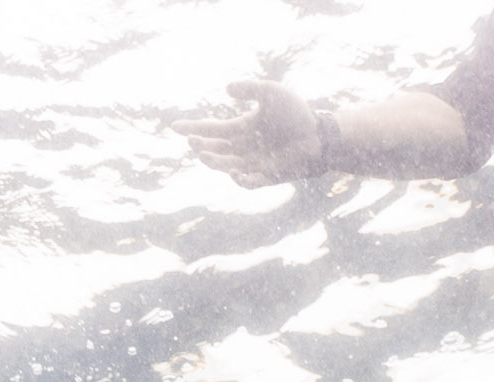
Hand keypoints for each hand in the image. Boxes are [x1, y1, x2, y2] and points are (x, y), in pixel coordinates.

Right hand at [181, 79, 327, 187]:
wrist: (319, 135)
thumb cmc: (296, 113)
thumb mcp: (272, 93)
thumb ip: (250, 88)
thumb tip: (226, 89)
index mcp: (241, 129)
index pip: (211, 130)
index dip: (193, 128)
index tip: (174, 126)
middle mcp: (243, 148)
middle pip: (214, 149)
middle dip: (201, 146)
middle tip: (192, 140)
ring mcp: (253, 163)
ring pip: (225, 166)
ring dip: (213, 161)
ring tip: (203, 153)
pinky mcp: (266, 176)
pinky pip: (248, 182)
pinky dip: (240, 179)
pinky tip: (234, 171)